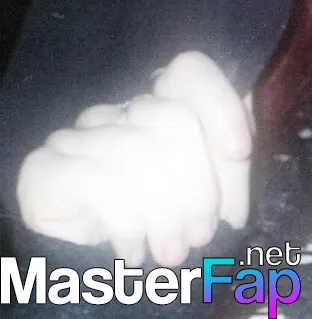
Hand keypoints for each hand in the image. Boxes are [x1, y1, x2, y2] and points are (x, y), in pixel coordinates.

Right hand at [17, 50, 252, 266]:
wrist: (86, 267)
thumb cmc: (158, 222)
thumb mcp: (205, 192)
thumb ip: (228, 163)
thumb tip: (240, 152)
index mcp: (162, 103)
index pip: (188, 70)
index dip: (220, 105)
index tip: (240, 151)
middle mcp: (121, 111)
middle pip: (174, 117)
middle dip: (199, 184)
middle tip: (203, 233)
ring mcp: (79, 134)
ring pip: (139, 152)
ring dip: (166, 213)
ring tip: (173, 251)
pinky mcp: (45, 167)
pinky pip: (101, 181)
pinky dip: (128, 222)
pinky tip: (132, 248)